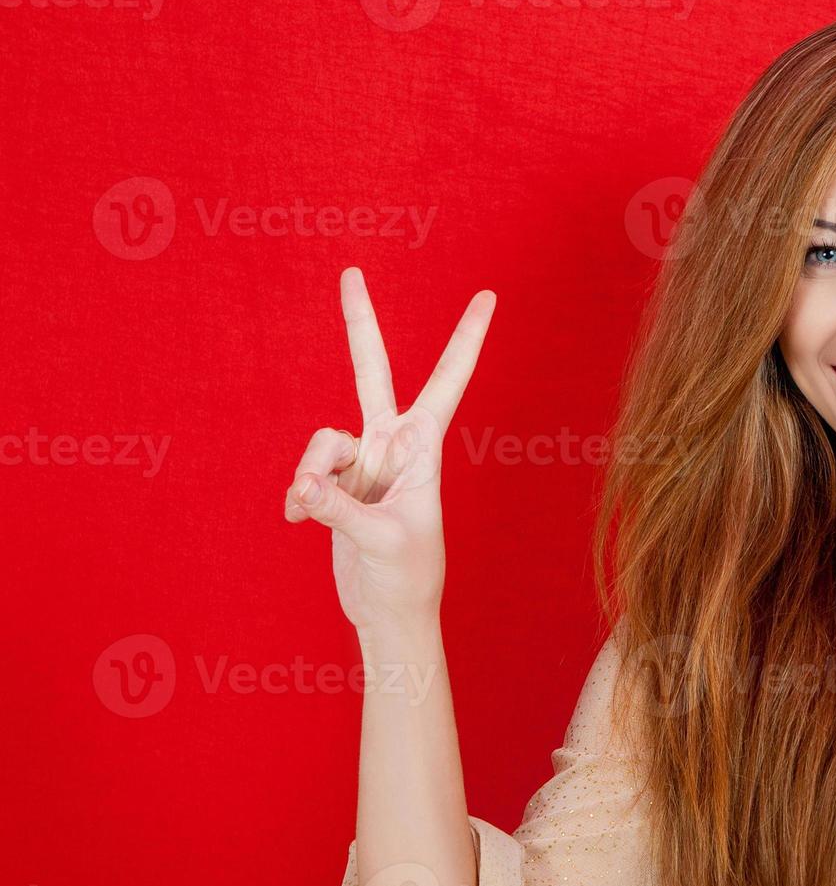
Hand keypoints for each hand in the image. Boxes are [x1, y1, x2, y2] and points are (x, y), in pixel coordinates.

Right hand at [284, 268, 494, 631]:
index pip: (447, 382)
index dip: (465, 339)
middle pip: (371, 372)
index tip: (488, 296)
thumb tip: (301, 487)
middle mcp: (391, 446)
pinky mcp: (335, 486)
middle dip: (360, 324)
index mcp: (422, 449)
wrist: (389, 613)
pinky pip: (303, 473)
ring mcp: (360, 463)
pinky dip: (298, 495)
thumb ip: (338, 508)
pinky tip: (298, 520)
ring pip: (319, 440)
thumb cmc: (406, 578)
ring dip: (309, 472)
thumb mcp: (379, 541)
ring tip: (309, 510)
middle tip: (351, 272)